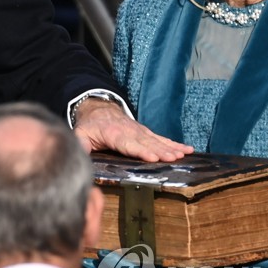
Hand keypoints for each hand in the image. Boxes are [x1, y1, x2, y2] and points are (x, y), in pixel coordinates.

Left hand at [73, 98, 192, 161]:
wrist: (99, 108)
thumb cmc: (90, 126)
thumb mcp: (81, 134)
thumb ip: (81, 145)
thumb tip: (80, 156)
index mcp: (113, 134)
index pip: (128, 144)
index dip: (141, 151)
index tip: (153, 157)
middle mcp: (130, 131)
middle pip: (146, 142)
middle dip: (160, 151)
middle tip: (173, 158)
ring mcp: (140, 131)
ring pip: (156, 140)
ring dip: (171, 147)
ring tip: (183, 154)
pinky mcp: (146, 132)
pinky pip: (162, 138)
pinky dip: (175, 144)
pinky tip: (187, 150)